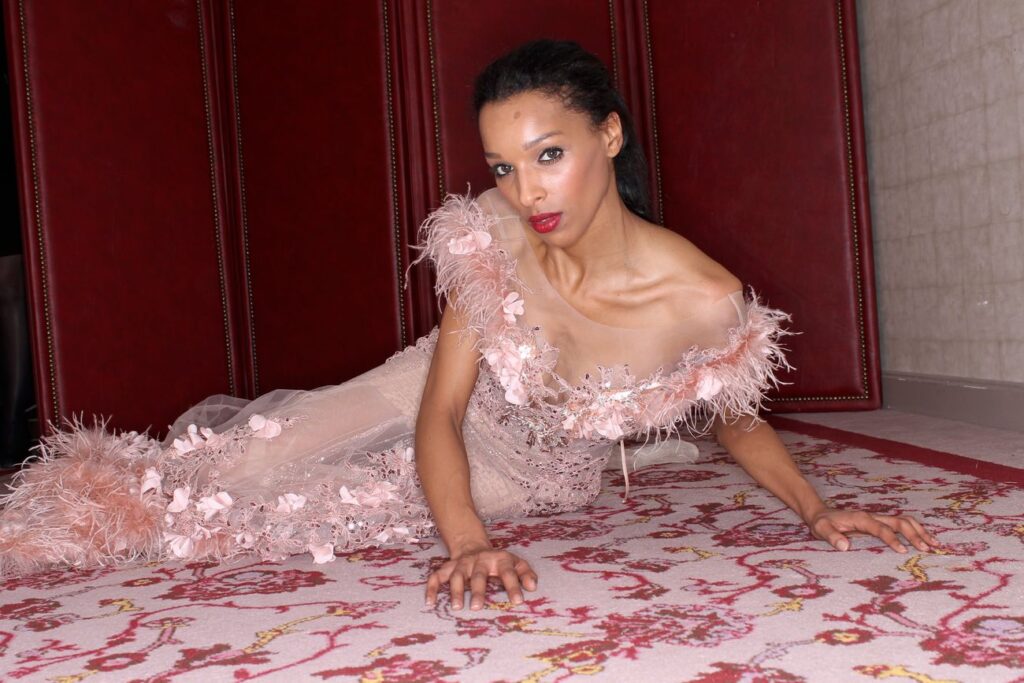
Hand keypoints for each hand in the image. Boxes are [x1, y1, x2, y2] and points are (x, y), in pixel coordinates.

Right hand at [425, 545, 537, 609]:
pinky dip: (432, 588)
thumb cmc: (498, 561)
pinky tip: (430, 602)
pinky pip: (436, 577)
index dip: (513, 585)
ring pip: (457, 575)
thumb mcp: (515, 562)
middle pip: (478, 575)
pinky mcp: (448, 567)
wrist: (472, 545)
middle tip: (477, 607)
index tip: (517, 602)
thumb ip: (525, 573)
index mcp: (498, 559)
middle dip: (478, 590)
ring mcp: (461, 563)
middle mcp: (479, 560)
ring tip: (456, 607)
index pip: (507, 571)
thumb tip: (532, 587)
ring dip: (456, 590)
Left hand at [809, 508, 940, 552]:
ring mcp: (878, 518)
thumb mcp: (821, 529)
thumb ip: (831, 536)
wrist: (822, 514)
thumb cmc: (822, 524)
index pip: (880, 528)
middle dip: (914, 534)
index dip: (892, 538)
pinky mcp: (880, 522)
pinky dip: (916, 530)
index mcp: (861, 519)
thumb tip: (844, 546)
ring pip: (904, 521)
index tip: (903, 551)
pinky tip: (926, 540)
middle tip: (927, 549)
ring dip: (920, 531)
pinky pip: (901, 523)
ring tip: (935, 544)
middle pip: (898, 521)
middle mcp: (872, 516)